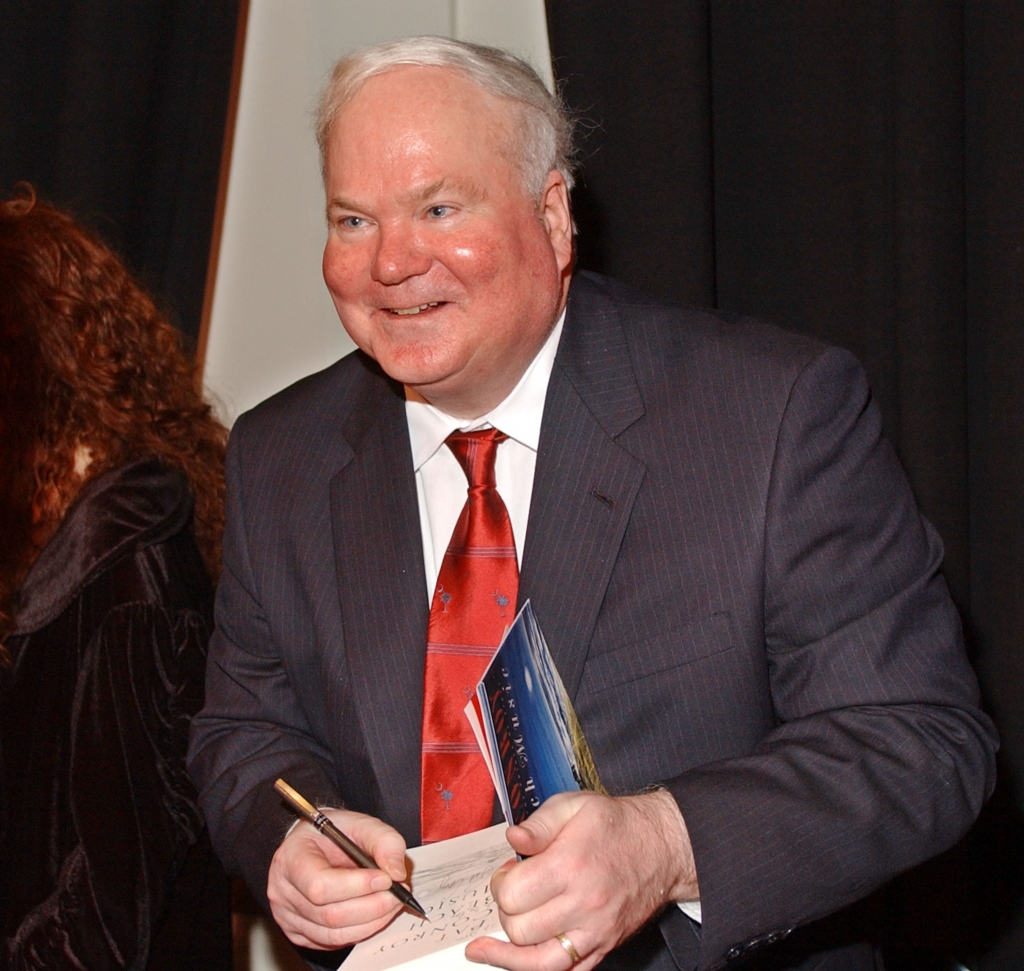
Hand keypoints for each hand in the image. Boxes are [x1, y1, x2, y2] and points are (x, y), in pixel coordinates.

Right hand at [267, 808, 408, 949]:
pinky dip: (361, 931)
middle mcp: (283, 891)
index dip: (357, 886)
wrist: (316, 843)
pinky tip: (375, 913)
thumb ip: (384, 841)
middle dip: (373, 907)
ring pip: (334, 934)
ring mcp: (288, 916)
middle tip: (398, 893)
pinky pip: (334, 942)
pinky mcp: (299, 933)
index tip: (385, 878)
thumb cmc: (334, 834)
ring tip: (391, 902)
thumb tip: (396, 872)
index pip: (320, 885)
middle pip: (330, 915)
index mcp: (291, 858)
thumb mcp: (361, 823)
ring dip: (372, 922)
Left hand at [466, 789, 696, 969]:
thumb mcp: (574, 806)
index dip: (500, 884)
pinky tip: (516, 961)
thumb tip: (512, 839)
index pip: (513, 895)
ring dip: (510, 950)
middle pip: (520, 929)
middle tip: (514, 892)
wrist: (661, 846)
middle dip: (506, 911)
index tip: (506, 873)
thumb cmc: (615, 824)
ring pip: (537, 962)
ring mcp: (595, 932)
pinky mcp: (604, 947)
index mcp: (570, 865)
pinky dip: (537, 969)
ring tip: (486, 947)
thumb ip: (539, 824)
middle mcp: (583, 904)